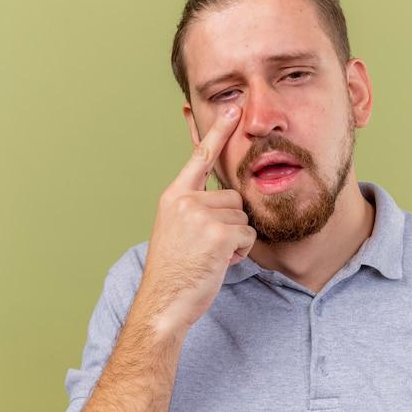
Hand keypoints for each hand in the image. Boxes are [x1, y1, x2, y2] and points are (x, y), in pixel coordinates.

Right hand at [141, 104, 256, 332]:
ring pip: (242, 216)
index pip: (199, 157)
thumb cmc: (173, 269)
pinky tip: (220, 262)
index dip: (218, 132)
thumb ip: (194, 207)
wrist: (163, 302)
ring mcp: (201, 215)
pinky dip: (240, 251)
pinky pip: (248, 234)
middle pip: (233, 196)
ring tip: (211, 254)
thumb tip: (224, 197)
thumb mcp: (175, 229)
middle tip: (209, 245)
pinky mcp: (218, 233)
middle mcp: (185, 200)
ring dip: (235, 238)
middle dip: (230, 221)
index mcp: (174, 196)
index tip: (233, 109)